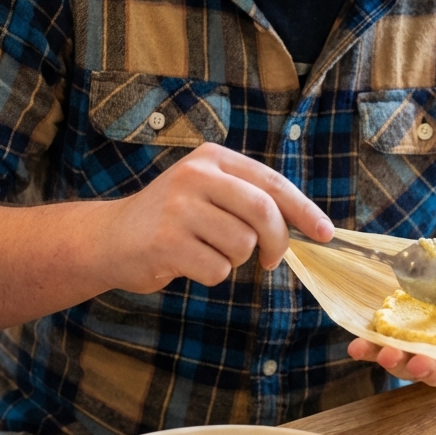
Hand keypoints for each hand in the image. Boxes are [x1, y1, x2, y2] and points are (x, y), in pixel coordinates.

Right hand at [108, 143, 332, 291]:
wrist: (109, 239)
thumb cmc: (171, 220)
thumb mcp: (207, 192)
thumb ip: (248, 200)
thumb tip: (308, 227)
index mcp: (212, 158)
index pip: (272, 183)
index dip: (304, 210)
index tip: (326, 234)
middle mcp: (195, 176)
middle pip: (263, 212)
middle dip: (277, 242)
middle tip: (271, 259)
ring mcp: (179, 208)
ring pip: (242, 245)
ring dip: (235, 260)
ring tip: (207, 251)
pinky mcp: (166, 241)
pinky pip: (217, 269)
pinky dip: (212, 275)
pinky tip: (187, 263)